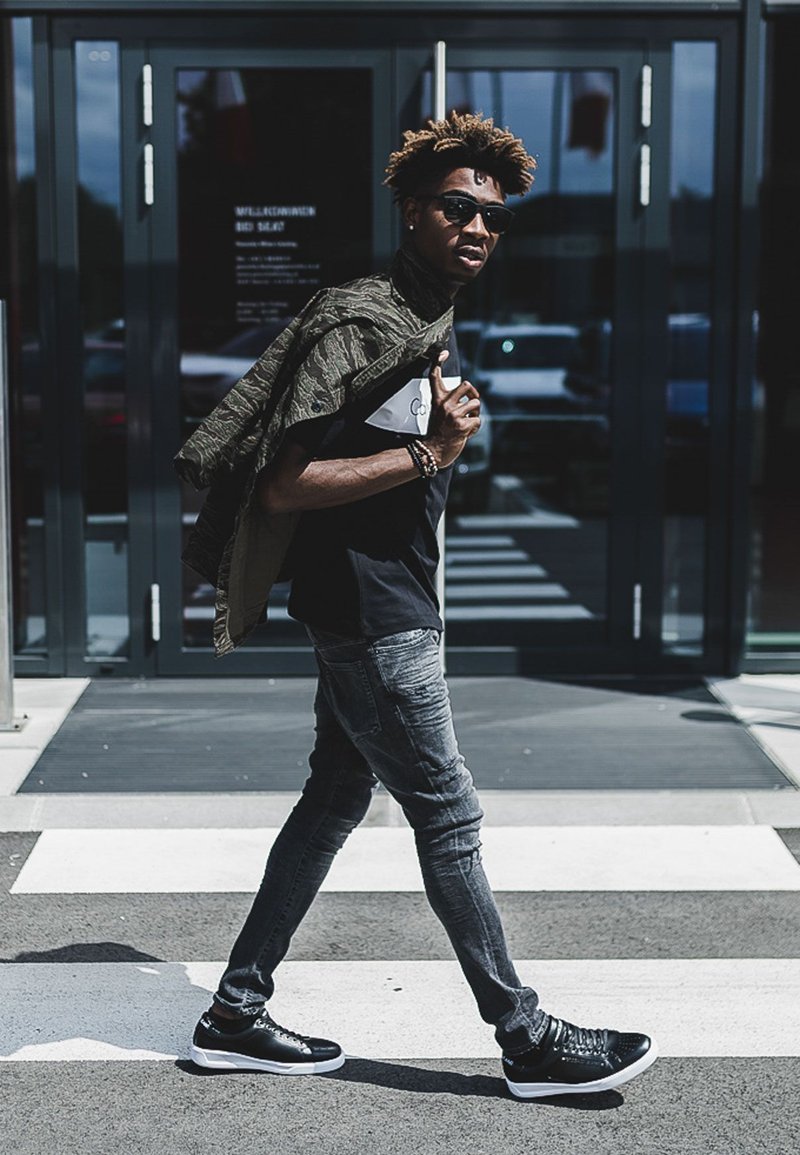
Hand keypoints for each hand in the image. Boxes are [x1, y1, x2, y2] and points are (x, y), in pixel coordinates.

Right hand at [425, 351, 481, 468]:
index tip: (442, 353)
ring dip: (475, 415)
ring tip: (468, 423)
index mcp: (437, 399)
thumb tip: (468, 393)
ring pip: (475, 404)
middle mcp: (445, 404)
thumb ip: (448, 402)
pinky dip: (474, 428)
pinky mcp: (462, 426)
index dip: (438, 361)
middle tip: (472, 402)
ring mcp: (453, 414)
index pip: (434, 376)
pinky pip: (477, 421)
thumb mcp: (438, 412)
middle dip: (473, 394)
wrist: (432, 452)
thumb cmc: (437, 432)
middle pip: (466, 385)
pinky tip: (466, 433)